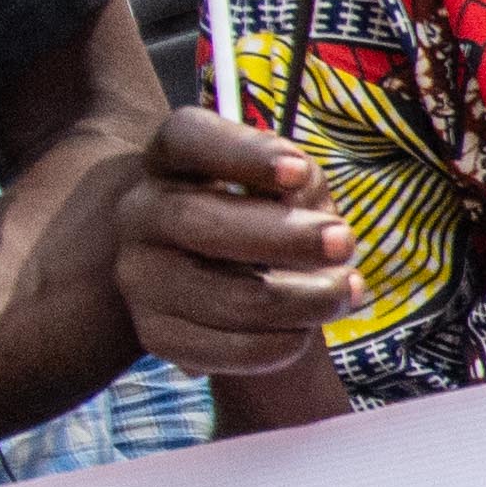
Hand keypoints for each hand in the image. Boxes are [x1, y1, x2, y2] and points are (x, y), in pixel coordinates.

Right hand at [117, 103, 356, 380]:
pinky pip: (216, 348)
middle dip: (283, 236)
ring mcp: (140, 275)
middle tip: (344, 241)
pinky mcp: (155, 332)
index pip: (186, 138)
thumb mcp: (288, 183)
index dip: (242, 152)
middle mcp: (142, 212)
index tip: (299, 169)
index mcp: (172, 160)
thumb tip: (308, 209)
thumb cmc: (267, 213)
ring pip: (217, 293)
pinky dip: (273, 344)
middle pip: (197, 220)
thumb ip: (299, 183)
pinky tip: (305, 331)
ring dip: (298, 298)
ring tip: (346, 290)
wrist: (227, 273)